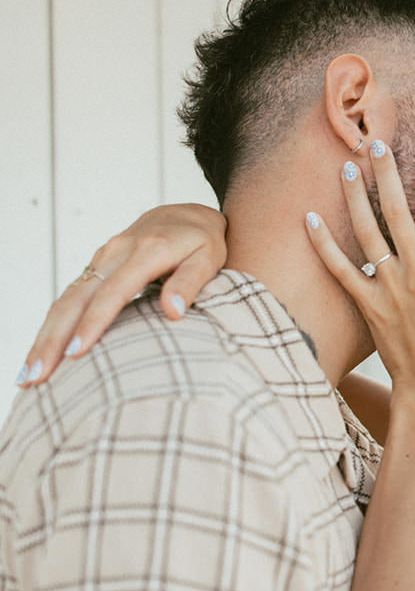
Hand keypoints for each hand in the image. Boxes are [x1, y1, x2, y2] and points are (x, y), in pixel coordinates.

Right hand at [18, 204, 225, 383]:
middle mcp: (117, 251)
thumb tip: (173, 312)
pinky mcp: (96, 267)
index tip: (76, 353)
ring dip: (45, 336)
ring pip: (66, 299)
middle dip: (54, 338)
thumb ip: (191, 282)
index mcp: (147, 251)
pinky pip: (70, 297)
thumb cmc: (203, 242)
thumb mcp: (209, 257)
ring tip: (29, 375)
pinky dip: (53, 325)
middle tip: (37, 376)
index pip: (115, 291)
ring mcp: (102, 258)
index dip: (94, 322)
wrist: (185, 214)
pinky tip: (43, 352)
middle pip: (78, 297)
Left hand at [304, 144, 414, 412]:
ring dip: (355, 196)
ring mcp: (389, 289)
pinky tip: (308, 219)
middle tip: (377, 143)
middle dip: (387, 173)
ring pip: (366, 232)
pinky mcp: (367, 306)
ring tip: (347, 166)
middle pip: (397, 211)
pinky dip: (322, 245)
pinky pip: (340, 270)